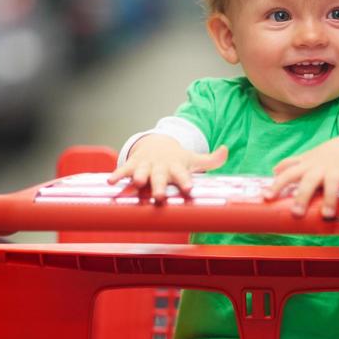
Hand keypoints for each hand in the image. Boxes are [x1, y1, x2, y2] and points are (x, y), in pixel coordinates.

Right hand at [107, 133, 227, 200]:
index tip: (189, 189)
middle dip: (160, 186)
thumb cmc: (177, 159)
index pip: (183, 175)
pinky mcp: (133, 165)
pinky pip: (124, 170)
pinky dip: (117, 175)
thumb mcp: (194, 159)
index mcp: (177, 167)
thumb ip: (212, 159)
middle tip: (160, 196)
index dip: (185, 181)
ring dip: (139, 177)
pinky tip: (111, 182)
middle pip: (161, 177)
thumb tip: (226, 149)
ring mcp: (146, 165)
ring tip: (138, 183)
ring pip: (142, 172)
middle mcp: (161, 166)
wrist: (156, 143)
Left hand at [265, 136, 338, 217]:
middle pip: (309, 181)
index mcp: (306, 167)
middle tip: (297, 213)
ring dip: (330, 198)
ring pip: (332, 183)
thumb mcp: (306, 159)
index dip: (277, 185)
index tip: (267, 198)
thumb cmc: (324, 157)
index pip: (288, 175)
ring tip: (327, 215)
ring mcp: (337, 170)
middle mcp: (320, 168)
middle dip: (302, 196)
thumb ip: (290, 165)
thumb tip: (274, 171)